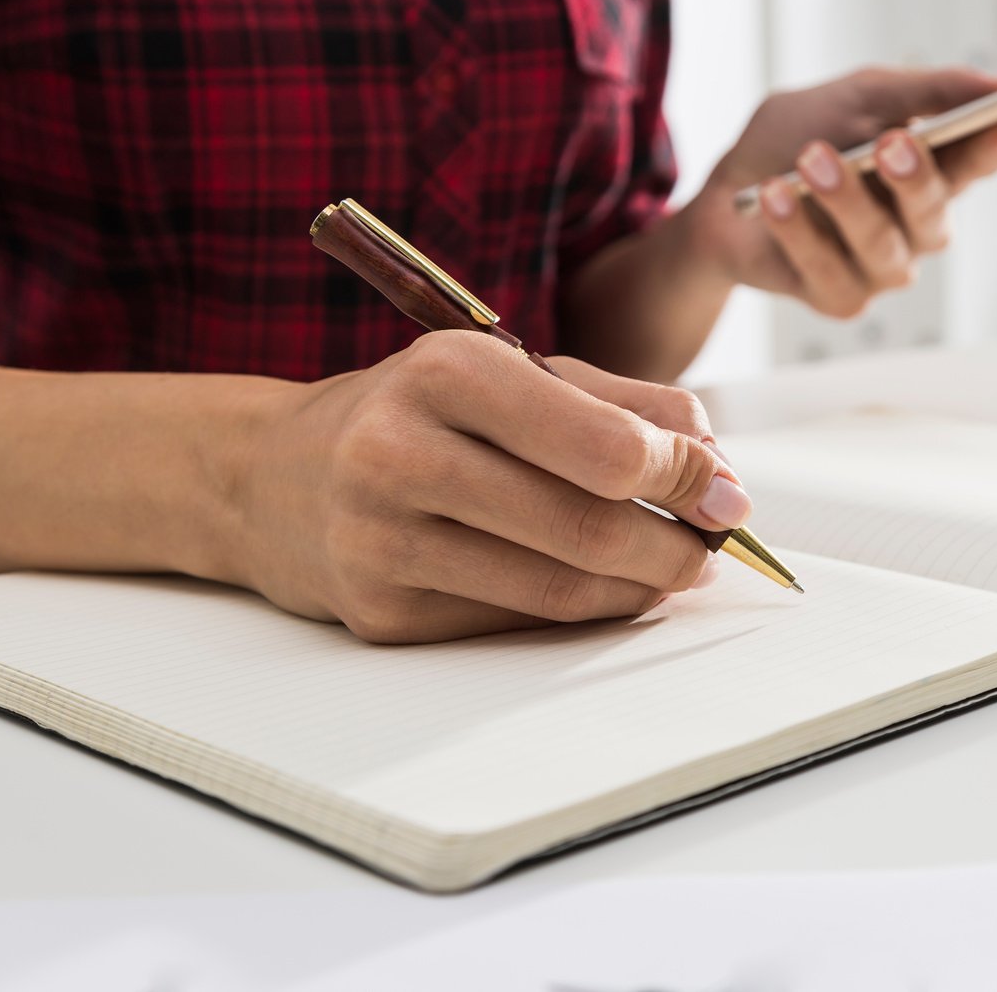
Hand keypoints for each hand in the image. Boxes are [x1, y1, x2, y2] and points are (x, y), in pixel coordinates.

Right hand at [236, 331, 747, 642]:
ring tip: (666, 571)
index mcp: (447, 372)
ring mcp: (381, 542)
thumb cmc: (420, 414)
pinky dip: (576, 612)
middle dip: (674, 547)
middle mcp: (401, 453)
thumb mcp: (514, 373)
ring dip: (637, 589)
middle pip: (588, 528)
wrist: (271, 475)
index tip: (725, 495)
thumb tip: (719, 472)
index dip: (683, 478)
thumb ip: (627, 407)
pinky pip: (513, 624)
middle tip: (709, 549)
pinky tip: (595, 589)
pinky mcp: (380, 614)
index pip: (604, 446)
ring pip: (558, 591)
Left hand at [692, 66, 996, 318]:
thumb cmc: (794, 141)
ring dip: (847, 201)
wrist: (721, 196)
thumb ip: (925, 90)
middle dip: (916, 179)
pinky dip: (798, 229)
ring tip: (812, 160)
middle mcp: (913, 229)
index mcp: (929, 175)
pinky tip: (775, 196)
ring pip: (881, 246)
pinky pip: (827, 270)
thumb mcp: (858, 96)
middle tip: (894, 143)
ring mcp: (878, 269)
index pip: (975, 164)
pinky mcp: (838, 298)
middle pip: (934, 215)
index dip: (995, 147)